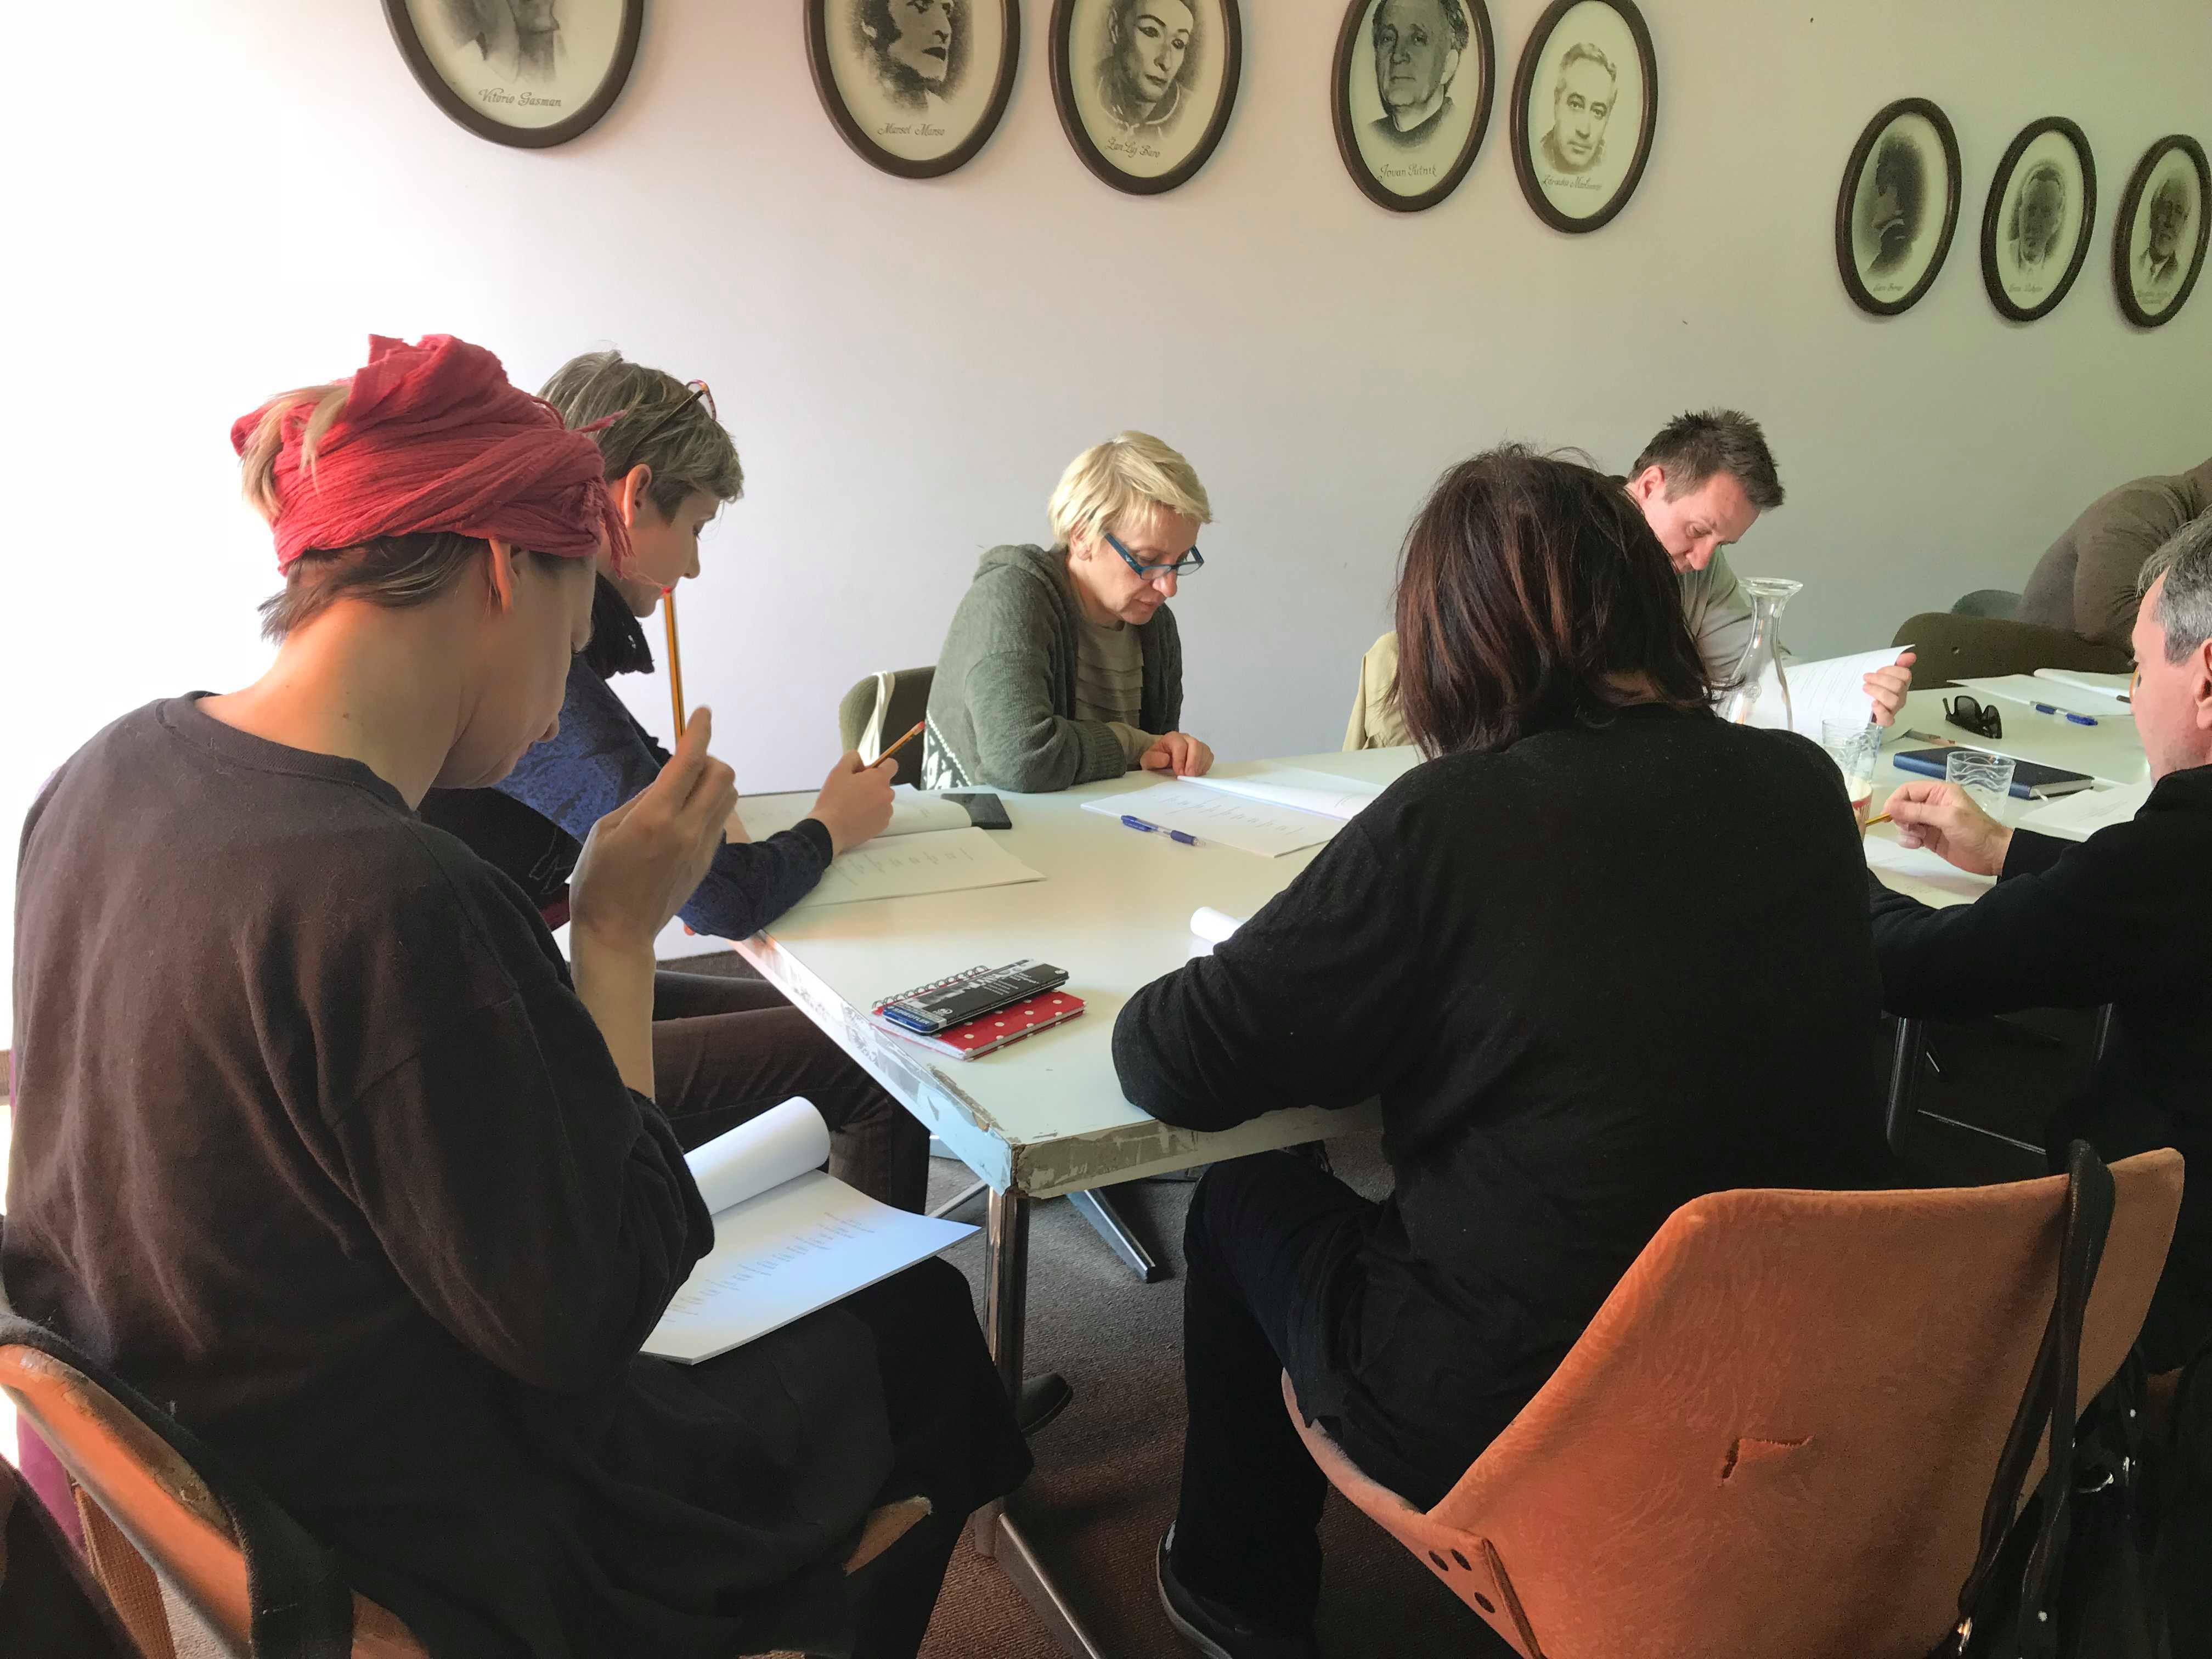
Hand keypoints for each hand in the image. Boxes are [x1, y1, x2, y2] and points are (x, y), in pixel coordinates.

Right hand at [569, 707, 737, 951]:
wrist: (618, 933)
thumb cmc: (598, 881)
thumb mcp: (606, 830)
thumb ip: (641, 800)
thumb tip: (666, 782)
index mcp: (655, 817)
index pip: (689, 761)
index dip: (699, 730)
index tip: (702, 712)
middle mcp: (686, 830)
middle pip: (722, 774)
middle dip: (708, 757)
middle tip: (685, 762)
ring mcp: (701, 848)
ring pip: (729, 796)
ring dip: (713, 782)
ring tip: (685, 790)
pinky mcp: (706, 863)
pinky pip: (720, 821)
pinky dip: (709, 807)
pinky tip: (683, 818)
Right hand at [809, 749, 895, 855]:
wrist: (830, 830)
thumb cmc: (834, 798)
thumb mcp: (838, 771)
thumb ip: (852, 758)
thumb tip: (861, 761)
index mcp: (879, 779)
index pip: (891, 765)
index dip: (879, 766)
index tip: (866, 773)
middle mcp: (888, 795)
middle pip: (883, 785)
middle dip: (871, 785)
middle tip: (851, 791)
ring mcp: (886, 812)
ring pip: (881, 801)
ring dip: (871, 801)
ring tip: (852, 807)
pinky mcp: (882, 826)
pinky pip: (879, 815)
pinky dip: (870, 815)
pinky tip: (855, 817)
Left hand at [1139, 731, 1213, 776]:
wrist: (1161, 758)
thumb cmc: (1156, 758)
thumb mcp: (1148, 759)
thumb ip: (1153, 759)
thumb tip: (1165, 759)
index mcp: (1172, 738)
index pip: (1180, 745)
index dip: (1180, 760)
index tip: (1179, 773)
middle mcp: (1185, 738)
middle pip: (1195, 744)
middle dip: (1193, 762)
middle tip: (1189, 776)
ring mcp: (1195, 744)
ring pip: (1204, 750)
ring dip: (1199, 765)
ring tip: (1192, 776)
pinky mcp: (1202, 751)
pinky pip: (1209, 756)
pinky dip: (1205, 765)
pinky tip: (1197, 772)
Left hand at [1864, 652, 1914, 727]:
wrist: (1855, 706)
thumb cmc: (1870, 688)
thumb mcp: (1880, 672)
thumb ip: (1895, 662)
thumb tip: (1910, 656)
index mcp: (1900, 684)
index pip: (1905, 675)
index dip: (1891, 670)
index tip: (1877, 670)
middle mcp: (1899, 697)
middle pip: (1898, 686)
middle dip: (1880, 679)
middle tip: (1866, 678)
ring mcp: (1892, 709)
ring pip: (1893, 700)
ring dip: (1877, 692)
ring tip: (1865, 688)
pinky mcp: (1883, 721)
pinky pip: (1888, 719)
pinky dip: (1880, 710)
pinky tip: (1872, 704)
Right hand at [1884, 779, 2012, 875]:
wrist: (1993, 856)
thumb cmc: (1975, 832)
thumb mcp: (1948, 818)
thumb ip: (1918, 811)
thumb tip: (1890, 808)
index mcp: (1940, 792)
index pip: (1909, 790)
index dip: (1896, 800)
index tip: (1888, 815)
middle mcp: (1934, 805)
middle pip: (1904, 806)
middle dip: (1901, 817)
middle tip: (1909, 828)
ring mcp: (1931, 822)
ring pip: (1905, 822)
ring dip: (1905, 831)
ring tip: (1917, 839)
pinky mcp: (1929, 838)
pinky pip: (1910, 836)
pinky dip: (1908, 840)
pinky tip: (1917, 845)